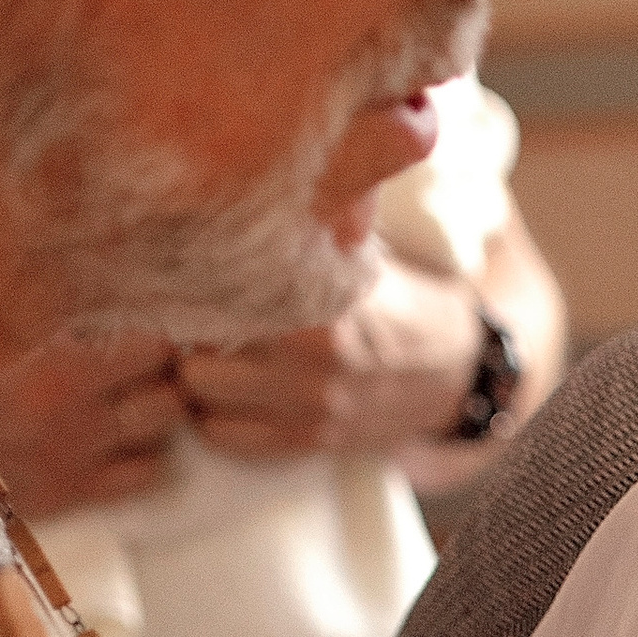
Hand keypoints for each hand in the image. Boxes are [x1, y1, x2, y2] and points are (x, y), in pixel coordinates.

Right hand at [0, 330, 186, 512]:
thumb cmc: (9, 407)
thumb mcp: (39, 363)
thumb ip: (85, 349)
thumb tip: (137, 338)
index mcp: (66, 370)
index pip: (148, 353)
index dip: (161, 353)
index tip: (159, 355)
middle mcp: (81, 411)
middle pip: (166, 400)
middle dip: (169, 392)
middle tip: (160, 390)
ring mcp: (87, 454)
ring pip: (160, 436)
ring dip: (160, 427)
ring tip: (144, 419)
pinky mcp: (89, 489)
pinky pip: (145, 474)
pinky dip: (147, 462)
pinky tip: (133, 452)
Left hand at [176, 245, 482, 460]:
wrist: (453, 370)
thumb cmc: (393, 299)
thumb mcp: (357, 254)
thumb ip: (298, 238)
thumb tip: (220, 192)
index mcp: (324, 308)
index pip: (216, 298)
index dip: (188, 286)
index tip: (184, 277)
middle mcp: (316, 364)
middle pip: (195, 355)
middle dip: (184, 336)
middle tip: (189, 317)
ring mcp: (312, 410)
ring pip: (201, 399)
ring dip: (194, 379)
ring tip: (208, 353)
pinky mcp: (309, 444)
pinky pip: (227, 439)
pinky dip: (216, 417)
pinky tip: (230, 392)